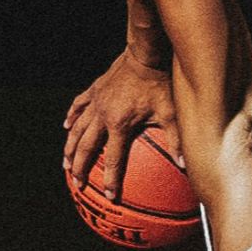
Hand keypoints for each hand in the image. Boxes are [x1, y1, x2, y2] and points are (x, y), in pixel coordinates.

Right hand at [63, 49, 175, 199]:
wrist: (145, 54)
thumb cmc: (160, 83)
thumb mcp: (171, 112)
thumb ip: (176, 139)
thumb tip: (186, 164)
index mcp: (120, 124)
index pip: (114, 159)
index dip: (111, 180)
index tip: (109, 196)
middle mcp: (103, 116)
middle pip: (86, 147)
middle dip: (80, 167)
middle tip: (77, 183)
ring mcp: (96, 102)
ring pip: (77, 129)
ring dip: (70, 148)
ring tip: (65, 163)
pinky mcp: (94, 90)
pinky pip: (78, 106)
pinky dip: (71, 117)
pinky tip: (67, 126)